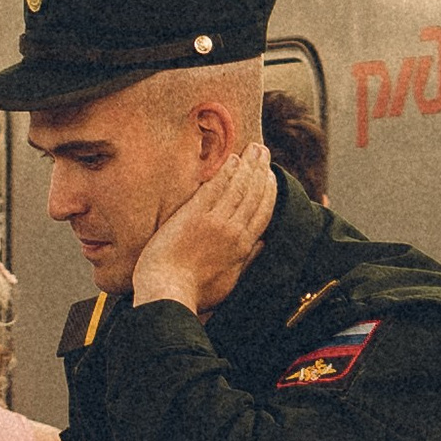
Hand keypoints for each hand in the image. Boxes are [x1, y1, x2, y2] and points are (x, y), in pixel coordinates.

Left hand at [131, 144, 276, 317]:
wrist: (168, 291)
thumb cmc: (195, 291)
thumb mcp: (229, 282)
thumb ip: (247, 260)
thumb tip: (263, 244)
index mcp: (243, 247)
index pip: (263, 212)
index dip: (269, 191)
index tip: (271, 176)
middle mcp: (233, 230)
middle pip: (254, 194)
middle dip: (261, 171)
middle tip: (264, 152)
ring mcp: (214, 220)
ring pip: (238, 187)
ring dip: (248, 166)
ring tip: (254, 149)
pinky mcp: (194, 214)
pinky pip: (215, 188)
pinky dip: (226, 172)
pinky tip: (232, 160)